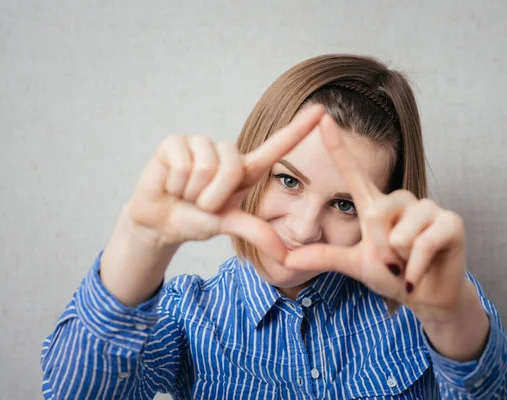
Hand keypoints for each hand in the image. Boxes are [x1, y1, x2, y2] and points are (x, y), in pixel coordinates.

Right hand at [128, 104, 325, 262]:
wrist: (159, 223)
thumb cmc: (196, 220)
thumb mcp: (229, 225)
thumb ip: (258, 233)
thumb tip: (287, 256)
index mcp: (245, 170)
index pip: (277, 146)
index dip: (299, 129)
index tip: (323, 112)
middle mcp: (226, 152)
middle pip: (232, 168)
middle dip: (212, 197)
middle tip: (200, 201)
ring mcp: (200, 143)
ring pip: (206, 168)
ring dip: (192, 192)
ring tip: (185, 193)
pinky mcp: (175, 142)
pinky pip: (183, 165)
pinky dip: (175, 184)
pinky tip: (170, 184)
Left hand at [283, 115, 468, 318]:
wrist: (426, 295)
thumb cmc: (391, 274)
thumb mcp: (355, 265)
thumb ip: (325, 257)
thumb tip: (286, 259)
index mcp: (376, 205)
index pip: (353, 173)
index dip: (337, 147)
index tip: (323, 118)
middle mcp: (401, 199)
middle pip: (376, 215)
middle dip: (380, 249)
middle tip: (393, 260)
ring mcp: (428, 207)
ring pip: (399, 234)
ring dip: (400, 259)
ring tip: (409, 261)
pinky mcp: (451, 222)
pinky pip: (423, 245)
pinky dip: (416, 267)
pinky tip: (421, 270)